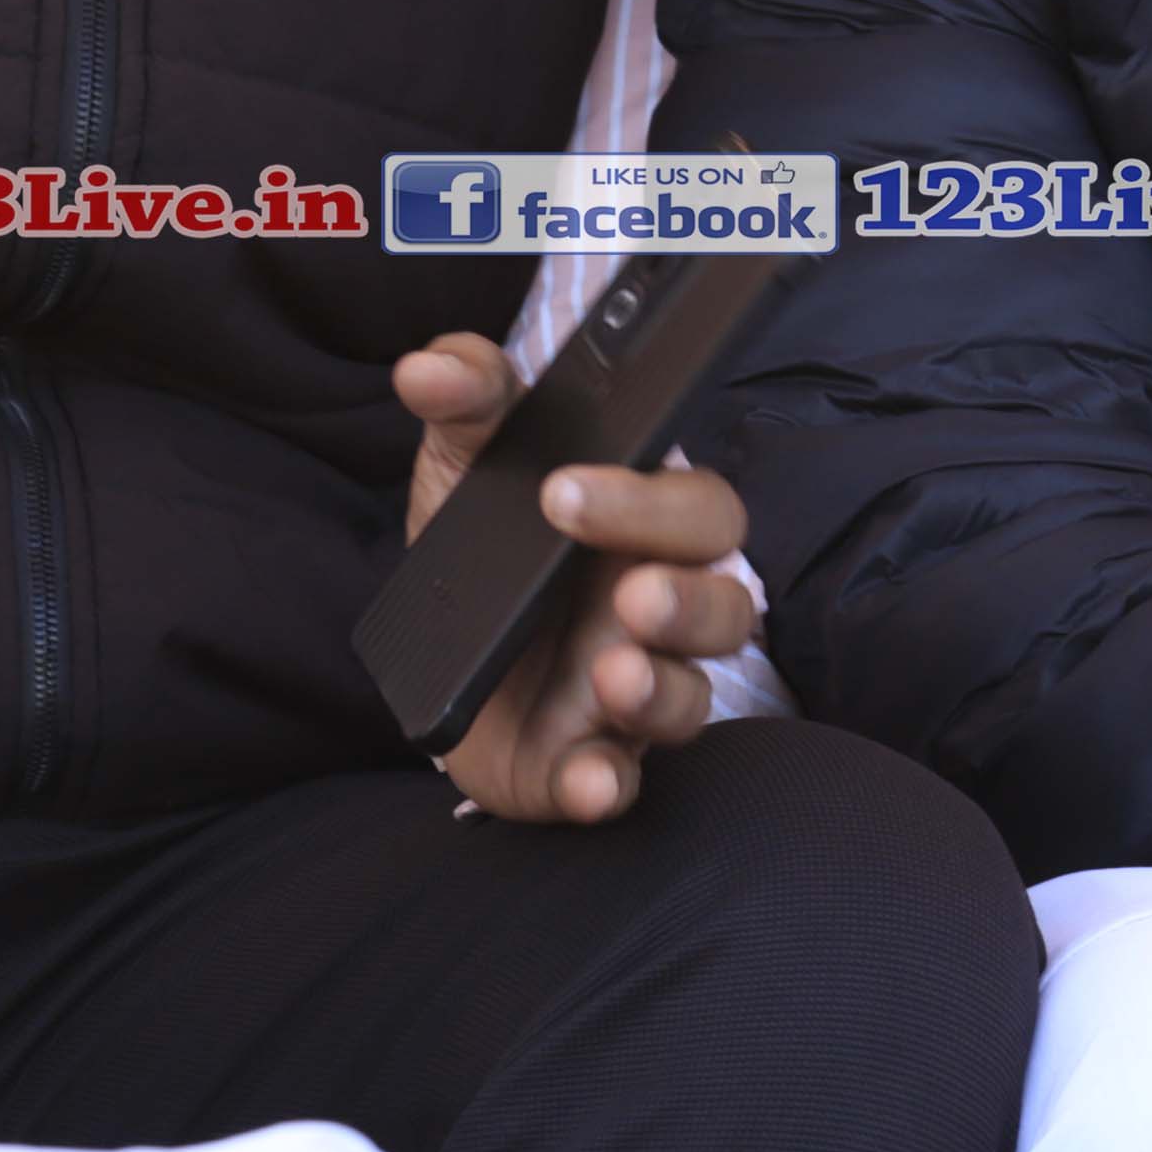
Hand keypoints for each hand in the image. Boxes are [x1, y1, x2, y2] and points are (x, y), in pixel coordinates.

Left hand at [394, 332, 757, 825]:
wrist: (437, 657)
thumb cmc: (483, 546)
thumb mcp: (468, 461)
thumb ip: (468, 400)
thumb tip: (429, 367)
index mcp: (646, 529)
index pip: (695, 507)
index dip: (649, 502)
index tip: (565, 492)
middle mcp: (659, 611)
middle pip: (722, 605)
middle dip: (684, 601)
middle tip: (628, 593)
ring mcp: (633, 692)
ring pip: (689, 696)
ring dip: (659, 689)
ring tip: (611, 675)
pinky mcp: (590, 762)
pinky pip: (624, 783)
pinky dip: (609, 784)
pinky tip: (588, 781)